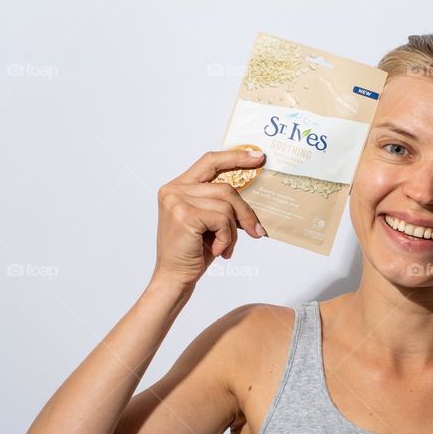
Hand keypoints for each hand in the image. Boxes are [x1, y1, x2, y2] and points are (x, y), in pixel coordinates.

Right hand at [151, 148, 266, 288]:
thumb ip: (221, 205)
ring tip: (225, 247)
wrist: (174, 277)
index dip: (235, 157)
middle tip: (256, 231)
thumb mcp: (209, 223)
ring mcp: (177, 200)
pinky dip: (227, 238)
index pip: (210, 162)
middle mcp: (174, 189)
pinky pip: (222, 220)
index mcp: (178, 187)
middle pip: (225, 188)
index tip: (258, 156)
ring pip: (226, 206)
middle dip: (245, 212)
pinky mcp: (184, 215)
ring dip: (233, 231)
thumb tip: (252, 199)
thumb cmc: (193, 252)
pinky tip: (217, 250)